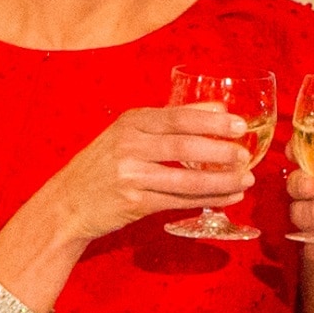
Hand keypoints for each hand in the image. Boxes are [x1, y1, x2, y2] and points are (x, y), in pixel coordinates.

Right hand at [49, 104, 254, 244]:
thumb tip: (217, 108)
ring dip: (221, 180)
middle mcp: (129, 146)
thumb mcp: (128, 134)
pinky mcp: (136, 203)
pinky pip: (181, 201)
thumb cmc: (104, 165)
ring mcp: (132, 176)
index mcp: (131, 123)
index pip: (178, 117)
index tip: (239, 123)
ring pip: (187, 178)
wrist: (67, 203)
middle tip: (246, 154)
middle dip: (221, 150)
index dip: (212, 120)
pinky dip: (209, 199)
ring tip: (246, 179)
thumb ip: (167, 122)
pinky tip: (230, 197)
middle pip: (185, 146)